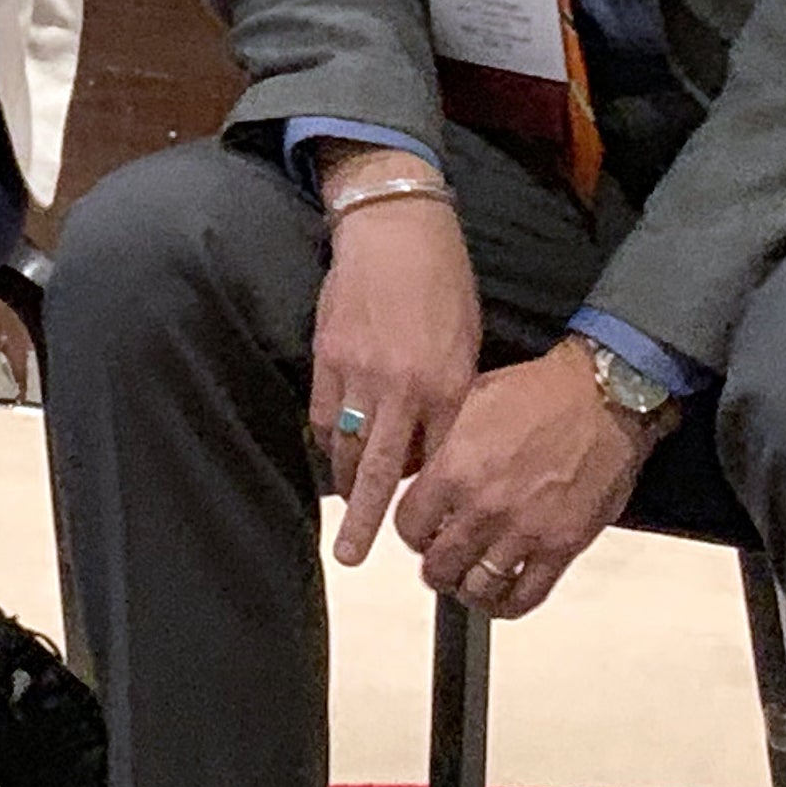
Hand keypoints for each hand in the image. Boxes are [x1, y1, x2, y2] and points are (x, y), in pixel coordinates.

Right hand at [310, 151, 479, 566]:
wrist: (396, 230)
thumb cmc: (443, 283)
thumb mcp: (465, 342)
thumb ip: (449, 396)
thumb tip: (429, 442)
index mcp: (443, 386)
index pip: (430, 459)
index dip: (423, 490)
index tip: (421, 518)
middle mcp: (399, 388)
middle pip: (377, 469)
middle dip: (364, 518)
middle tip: (351, 556)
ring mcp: (356, 373)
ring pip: (342, 444)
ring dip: (343, 480)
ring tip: (346, 508)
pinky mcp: (326, 355)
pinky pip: (320, 413)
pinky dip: (325, 438)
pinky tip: (331, 452)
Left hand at [394, 338, 659, 617]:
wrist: (601, 397)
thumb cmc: (538, 393)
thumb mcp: (467, 401)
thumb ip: (435, 444)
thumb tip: (408, 471)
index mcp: (455, 469)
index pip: (409, 526)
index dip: (411, 532)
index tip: (419, 530)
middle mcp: (485, 507)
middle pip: (439, 565)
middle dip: (435, 567)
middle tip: (440, 560)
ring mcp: (524, 531)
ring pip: (477, 587)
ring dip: (466, 589)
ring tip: (467, 580)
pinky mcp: (562, 547)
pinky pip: (526, 596)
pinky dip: (506, 605)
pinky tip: (499, 598)